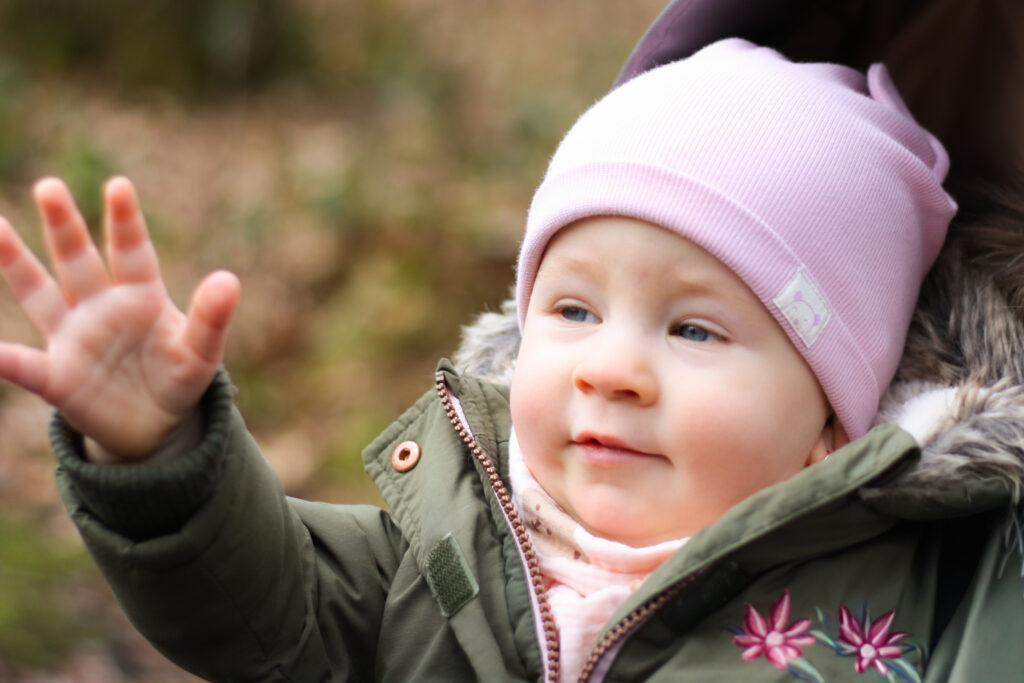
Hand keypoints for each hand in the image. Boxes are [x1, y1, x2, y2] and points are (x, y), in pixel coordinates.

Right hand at [0, 177, 239, 460]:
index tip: (119, 186)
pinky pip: (26, 366)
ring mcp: (74, 338)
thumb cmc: (179, 376)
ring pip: (40, 294)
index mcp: (141, 295)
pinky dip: (7, 360)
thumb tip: (229, 280)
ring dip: (17, 264)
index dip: (125, 221)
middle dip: (65, 226)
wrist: (155, 424)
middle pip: (79, 260)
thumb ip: (211, 319)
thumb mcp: (201, 352)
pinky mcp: (57, 377)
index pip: (132, 251)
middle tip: (49, 186)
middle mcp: (101, 307)